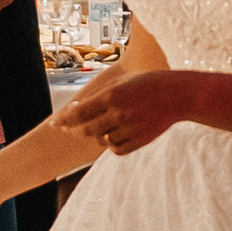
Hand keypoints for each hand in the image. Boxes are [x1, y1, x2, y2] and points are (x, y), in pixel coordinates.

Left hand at [59, 71, 190, 158]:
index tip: (54, 124)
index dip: (63, 120)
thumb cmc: (147, 83)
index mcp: (112, 96)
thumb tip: (74, 108)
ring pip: (101, 140)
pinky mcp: (140, 140)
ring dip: (97, 136)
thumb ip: (98, 95)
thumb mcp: (121, 81)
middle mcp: (119, 113)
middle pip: (86, 130)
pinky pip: (116, 149)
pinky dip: (112, 145)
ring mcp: (130, 128)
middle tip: (67, 130)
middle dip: (74, 131)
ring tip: (103, 125)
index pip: (79, 113)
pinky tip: (114, 136)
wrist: (177, 95)